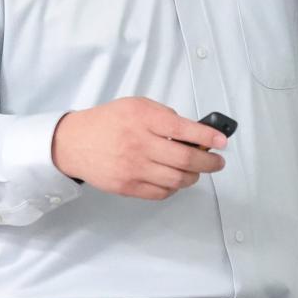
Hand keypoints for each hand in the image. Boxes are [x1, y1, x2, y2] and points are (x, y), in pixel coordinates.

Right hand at [51, 97, 227, 199]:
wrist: (75, 143)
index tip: (222, 141)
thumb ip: (164, 116)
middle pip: (185, 159)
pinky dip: (174, 187)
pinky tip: (175, 179)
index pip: (184, 130)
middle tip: (217, 162)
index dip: (208, 137)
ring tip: (196, 171)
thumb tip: (193, 134)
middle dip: (209, 162)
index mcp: (143, 119)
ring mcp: (133, 168)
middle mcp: (139, 144)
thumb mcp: (136, 105)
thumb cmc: (108, 122)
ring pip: (177, 179)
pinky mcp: (128, 187)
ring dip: (193, 177)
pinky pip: (161, 192)